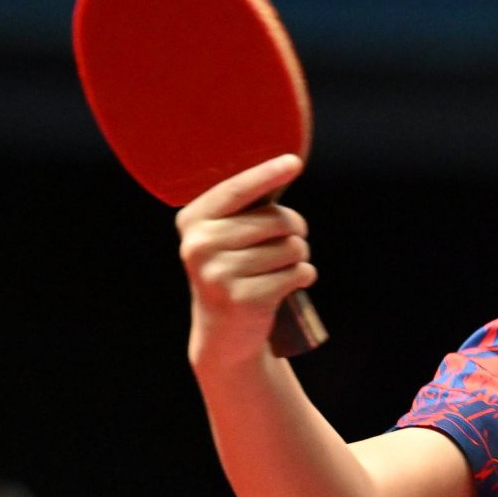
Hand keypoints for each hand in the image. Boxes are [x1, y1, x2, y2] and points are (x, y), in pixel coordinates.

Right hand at [178, 154, 313, 368]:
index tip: (295, 162)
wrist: (225, 335)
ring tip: (284, 268)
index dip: (267, 174)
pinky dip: (304, 276)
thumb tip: (287, 166)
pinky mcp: (244, 298)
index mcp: (193, 222)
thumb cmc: (235, 273)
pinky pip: (297, 274)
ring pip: (291, 247)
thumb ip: (248, 209)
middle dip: (295, 228)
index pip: (237, 190)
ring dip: (299, 257)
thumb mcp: (228, 239)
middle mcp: (200, 245)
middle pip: (275, 220)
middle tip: (292, 241)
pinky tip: (292, 285)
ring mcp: (219, 273)